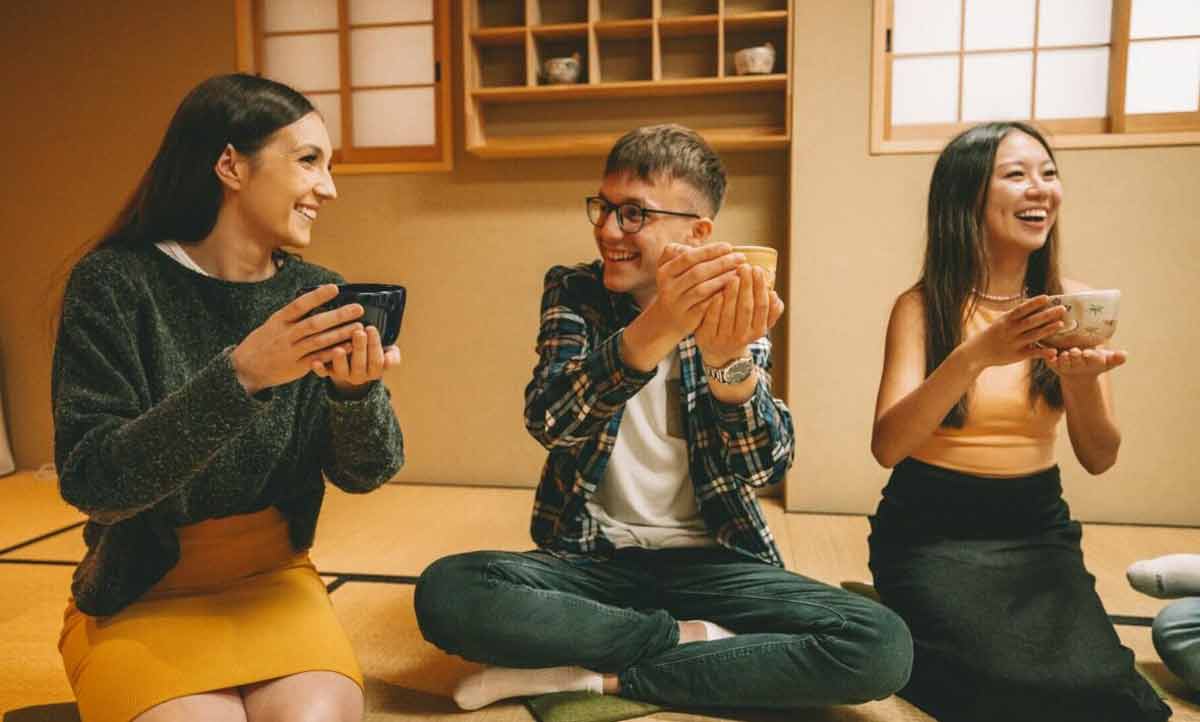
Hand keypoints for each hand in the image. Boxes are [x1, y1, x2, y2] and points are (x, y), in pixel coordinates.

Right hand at [231, 284, 365, 394]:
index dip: (317, 296)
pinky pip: (318, 359)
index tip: (335, 288)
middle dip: (337, 316)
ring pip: (318, 341)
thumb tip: (314, 299)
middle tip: (358, 309)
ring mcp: (291, 352)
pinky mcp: (297, 367)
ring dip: (340, 334)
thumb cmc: (262, 342)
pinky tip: (349, 347)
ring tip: (358, 327)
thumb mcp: (272, 324)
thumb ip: (292, 315)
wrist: (245, 368)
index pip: (299, 305)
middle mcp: (285, 335)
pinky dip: (334, 353)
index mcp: (278, 320)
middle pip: (314, 323)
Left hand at [312, 324, 401, 396]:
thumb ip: (392, 356)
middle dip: (359, 348)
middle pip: (360, 364)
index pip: (376, 360)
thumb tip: (390, 357)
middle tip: (358, 332)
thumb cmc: (372, 353)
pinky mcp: (328, 373)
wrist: (355, 366)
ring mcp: (343, 375)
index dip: (374, 345)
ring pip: (342, 370)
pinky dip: (319, 368)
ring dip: (340, 360)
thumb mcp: (387, 354)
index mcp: (374, 371)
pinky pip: (323, 373)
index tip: (370, 328)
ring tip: (338, 348)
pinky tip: (315, 361)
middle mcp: (359, 376)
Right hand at [645, 242, 742, 340]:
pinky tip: (734, 289)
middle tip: (741, 258)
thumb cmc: (679, 287)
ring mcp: (677, 304)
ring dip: (724, 279)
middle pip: (697, 272)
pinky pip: (707, 306)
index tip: (728, 247)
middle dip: (721, 263)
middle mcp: (667, 288)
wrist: (667, 320)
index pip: (689, 257)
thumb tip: (716, 249)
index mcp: (665, 271)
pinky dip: (721, 296)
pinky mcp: (687, 319)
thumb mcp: (675, 269)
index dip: (709, 251)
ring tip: (739, 272)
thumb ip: (688, 255)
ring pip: (703, 289)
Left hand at [695, 263, 784, 365]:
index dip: (760, 287)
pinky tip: (718, 291)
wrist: (719, 352)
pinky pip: (712, 319)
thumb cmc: (741, 328)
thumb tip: (775, 296)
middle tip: (745, 267)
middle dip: (747, 286)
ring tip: (733, 275)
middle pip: (746, 308)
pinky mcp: (707, 338)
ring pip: (730, 313)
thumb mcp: (758, 323)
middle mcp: (742, 337)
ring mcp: (724, 339)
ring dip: (732, 293)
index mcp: (758, 331)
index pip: (761, 306)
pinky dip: (716, 304)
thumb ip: (770, 311)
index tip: (757, 269)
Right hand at [961, 295, 1065, 370]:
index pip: (1022, 309)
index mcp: (1006, 320)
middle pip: (1031, 321)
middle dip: (1047, 314)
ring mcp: (1014, 343)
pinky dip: (1043, 352)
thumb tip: (1033, 303)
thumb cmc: (993, 334)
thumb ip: (1016, 315)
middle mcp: (1010, 330)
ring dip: (1048, 330)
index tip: (1047, 297)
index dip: (1034, 303)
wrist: (977, 352)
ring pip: (1033, 335)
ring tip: (1061, 324)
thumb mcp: (1000, 321)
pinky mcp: (1016, 355)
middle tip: (1062, 309)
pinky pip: (1032, 353)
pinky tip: (1054, 351)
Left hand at [1046, 346, 1126, 378]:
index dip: (1091, 357)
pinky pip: (1050, 361)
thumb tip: (1124, 355)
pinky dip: (1048, 358)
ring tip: (1064, 353)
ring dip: (1063, 358)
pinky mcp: (1053, 364)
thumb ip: (1117, 358)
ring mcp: (1065, 365)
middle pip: (1077, 359)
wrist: (1079, 373)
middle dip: (1075, 356)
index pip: (1094, 359)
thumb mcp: (1108, 360)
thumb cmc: (1096, 360)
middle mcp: (1079, 364)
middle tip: (1074, 351)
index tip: (1088, 354)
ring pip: (1063, 361)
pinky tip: (1048, 353)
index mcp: (1094, 362)